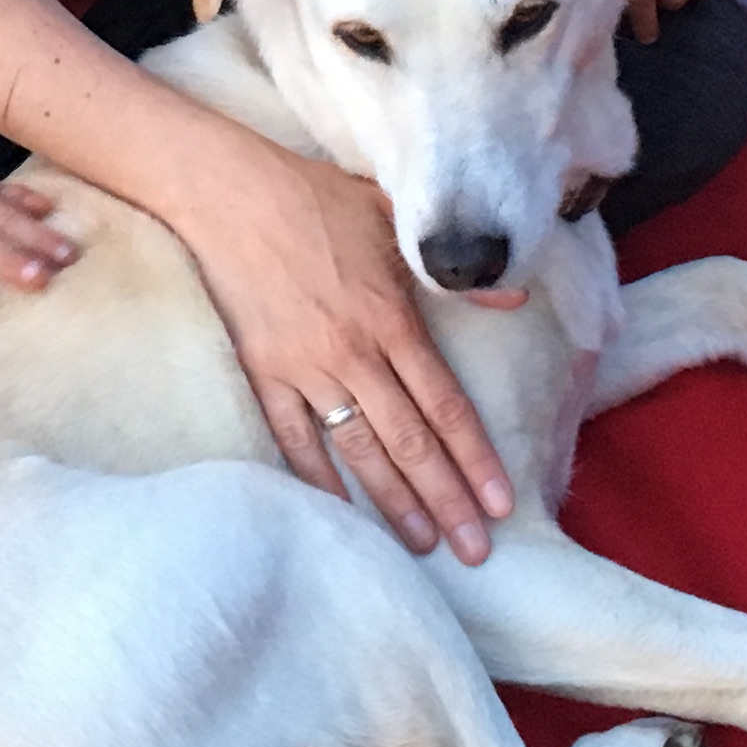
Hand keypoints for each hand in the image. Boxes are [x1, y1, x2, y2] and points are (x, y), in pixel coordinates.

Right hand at [160, 130, 515, 562]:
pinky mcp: (263, 373)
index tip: (501, 504)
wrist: (230, 195)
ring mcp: (305, 368)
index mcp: (392, 318)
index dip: (476, 458)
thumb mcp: (394, 218)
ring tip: (421, 546)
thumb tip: (516, 296)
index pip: (445, 405)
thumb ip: (454, 271)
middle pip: (410, 442)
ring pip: (357, 449)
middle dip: (446, 500)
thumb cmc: (317, 199)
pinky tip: (339, 512)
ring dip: (392, 501)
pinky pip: (294, 438)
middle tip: (475, 552)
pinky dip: (316, 478)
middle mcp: (354, 352)